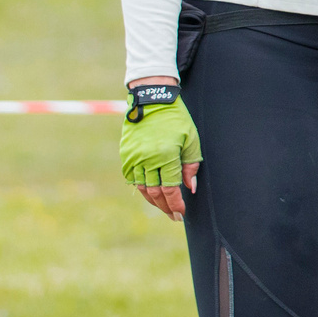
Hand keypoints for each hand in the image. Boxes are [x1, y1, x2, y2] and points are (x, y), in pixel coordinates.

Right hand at [119, 87, 201, 219]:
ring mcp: (134, 157)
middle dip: (165, 207)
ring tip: (164, 207)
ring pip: (142, 187)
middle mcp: (147, 159)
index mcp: (166, 155)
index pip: (170, 189)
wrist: (152, 101)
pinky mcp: (126, 154)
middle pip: (155, 192)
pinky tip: (150, 193)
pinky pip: (131, 178)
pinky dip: (141, 188)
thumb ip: (191, 166)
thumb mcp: (191, 140)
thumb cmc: (177, 120)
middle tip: (174, 216)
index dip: (175, 204)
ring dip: (153, 200)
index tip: (181, 213)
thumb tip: (190, 188)